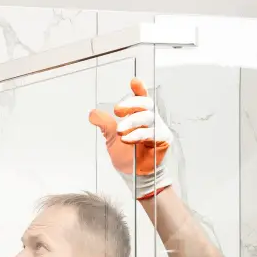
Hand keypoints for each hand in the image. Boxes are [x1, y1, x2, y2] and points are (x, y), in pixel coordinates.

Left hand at [88, 78, 172, 199]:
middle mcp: (151, 119)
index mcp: (140, 115)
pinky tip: (127, 139)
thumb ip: (105, 125)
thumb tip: (92, 113)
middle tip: (117, 110)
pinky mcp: (163, 139)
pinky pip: (152, 133)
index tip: (134, 81)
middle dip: (132, 104)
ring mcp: (158, 128)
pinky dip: (138, 135)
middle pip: (146, 104)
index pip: (141, 99)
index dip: (139, 89)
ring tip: (120, 131)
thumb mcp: (111, 138)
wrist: (134, 174)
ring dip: (132, 122)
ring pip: (148, 117)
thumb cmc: (127, 155)